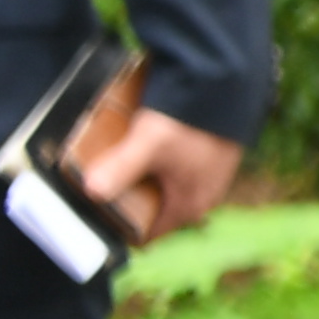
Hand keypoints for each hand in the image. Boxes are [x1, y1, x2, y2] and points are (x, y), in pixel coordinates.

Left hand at [73, 109, 240, 242]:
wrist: (228, 85)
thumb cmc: (190, 120)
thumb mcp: (148, 144)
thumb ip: (119, 169)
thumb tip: (90, 191)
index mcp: (190, 205)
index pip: (146, 233)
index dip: (118, 224)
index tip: (95, 207)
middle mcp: (204, 197)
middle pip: (154, 209)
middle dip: (128, 199)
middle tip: (101, 179)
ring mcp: (211, 177)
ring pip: (165, 189)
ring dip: (143, 179)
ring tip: (121, 159)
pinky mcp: (213, 157)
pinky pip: (177, 171)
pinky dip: (159, 164)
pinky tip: (147, 145)